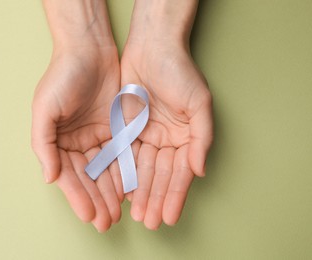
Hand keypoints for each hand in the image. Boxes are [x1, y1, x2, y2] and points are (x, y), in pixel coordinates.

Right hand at [31, 0, 122, 231]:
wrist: (89, 50)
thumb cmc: (63, 76)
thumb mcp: (45, 109)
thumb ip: (43, 144)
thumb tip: (48, 177)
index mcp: (57, 142)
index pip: (68, 175)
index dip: (78, 196)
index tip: (89, 216)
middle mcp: (77, 143)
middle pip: (88, 177)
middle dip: (97, 200)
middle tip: (107, 222)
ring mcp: (97, 137)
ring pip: (106, 170)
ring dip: (112, 192)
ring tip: (119, 213)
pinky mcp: (116, 129)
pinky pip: (121, 155)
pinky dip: (124, 172)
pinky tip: (130, 189)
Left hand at [120, 0, 212, 229]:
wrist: (152, 47)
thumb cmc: (180, 71)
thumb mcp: (199, 103)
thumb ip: (202, 138)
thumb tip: (200, 171)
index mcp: (185, 138)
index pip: (180, 172)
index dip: (175, 195)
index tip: (169, 216)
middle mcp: (166, 140)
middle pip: (160, 175)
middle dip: (155, 198)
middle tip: (149, 222)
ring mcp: (146, 136)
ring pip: (142, 169)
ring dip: (139, 192)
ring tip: (135, 213)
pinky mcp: (127, 129)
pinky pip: (125, 155)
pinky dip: (124, 173)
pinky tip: (122, 190)